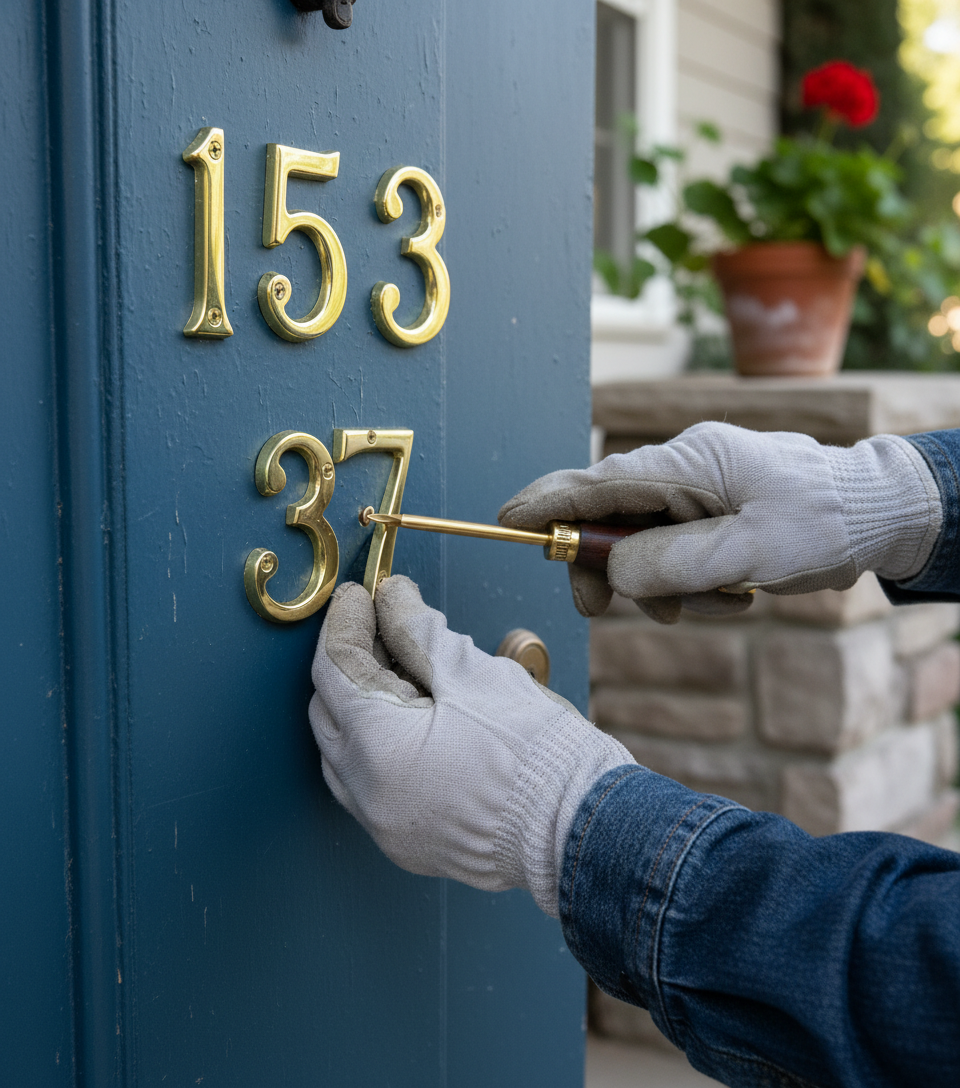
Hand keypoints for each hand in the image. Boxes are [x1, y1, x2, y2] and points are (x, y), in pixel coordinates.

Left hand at [309, 576, 631, 915]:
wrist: (581, 827)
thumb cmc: (536, 754)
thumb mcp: (473, 674)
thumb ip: (417, 629)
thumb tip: (391, 599)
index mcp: (377, 748)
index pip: (335, 669)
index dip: (344, 622)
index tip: (362, 594)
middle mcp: (368, 795)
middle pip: (330, 710)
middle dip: (350, 661)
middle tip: (380, 622)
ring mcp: (386, 826)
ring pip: (346, 753)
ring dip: (362, 707)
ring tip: (401, 668)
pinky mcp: (409, 843)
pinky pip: (372, 786)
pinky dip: (381, 746)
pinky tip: (415, 718)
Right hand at [499, 422, 941, 623]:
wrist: (880, 516)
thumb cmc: (827, 520)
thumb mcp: (751, 550)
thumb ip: (674, 562)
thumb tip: (613, 572)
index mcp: (690, 461)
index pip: (599, 480)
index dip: (549, 502)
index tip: (507, 520)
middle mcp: (685, 471)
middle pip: (611, 518)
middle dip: (610, 568)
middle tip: (600, 606)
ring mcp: (696, 495)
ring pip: (643, 546)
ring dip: (666, 587)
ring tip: (719, 603)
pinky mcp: (710, 519)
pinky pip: (675, 557)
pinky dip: (691, 587)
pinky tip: (732, 598)